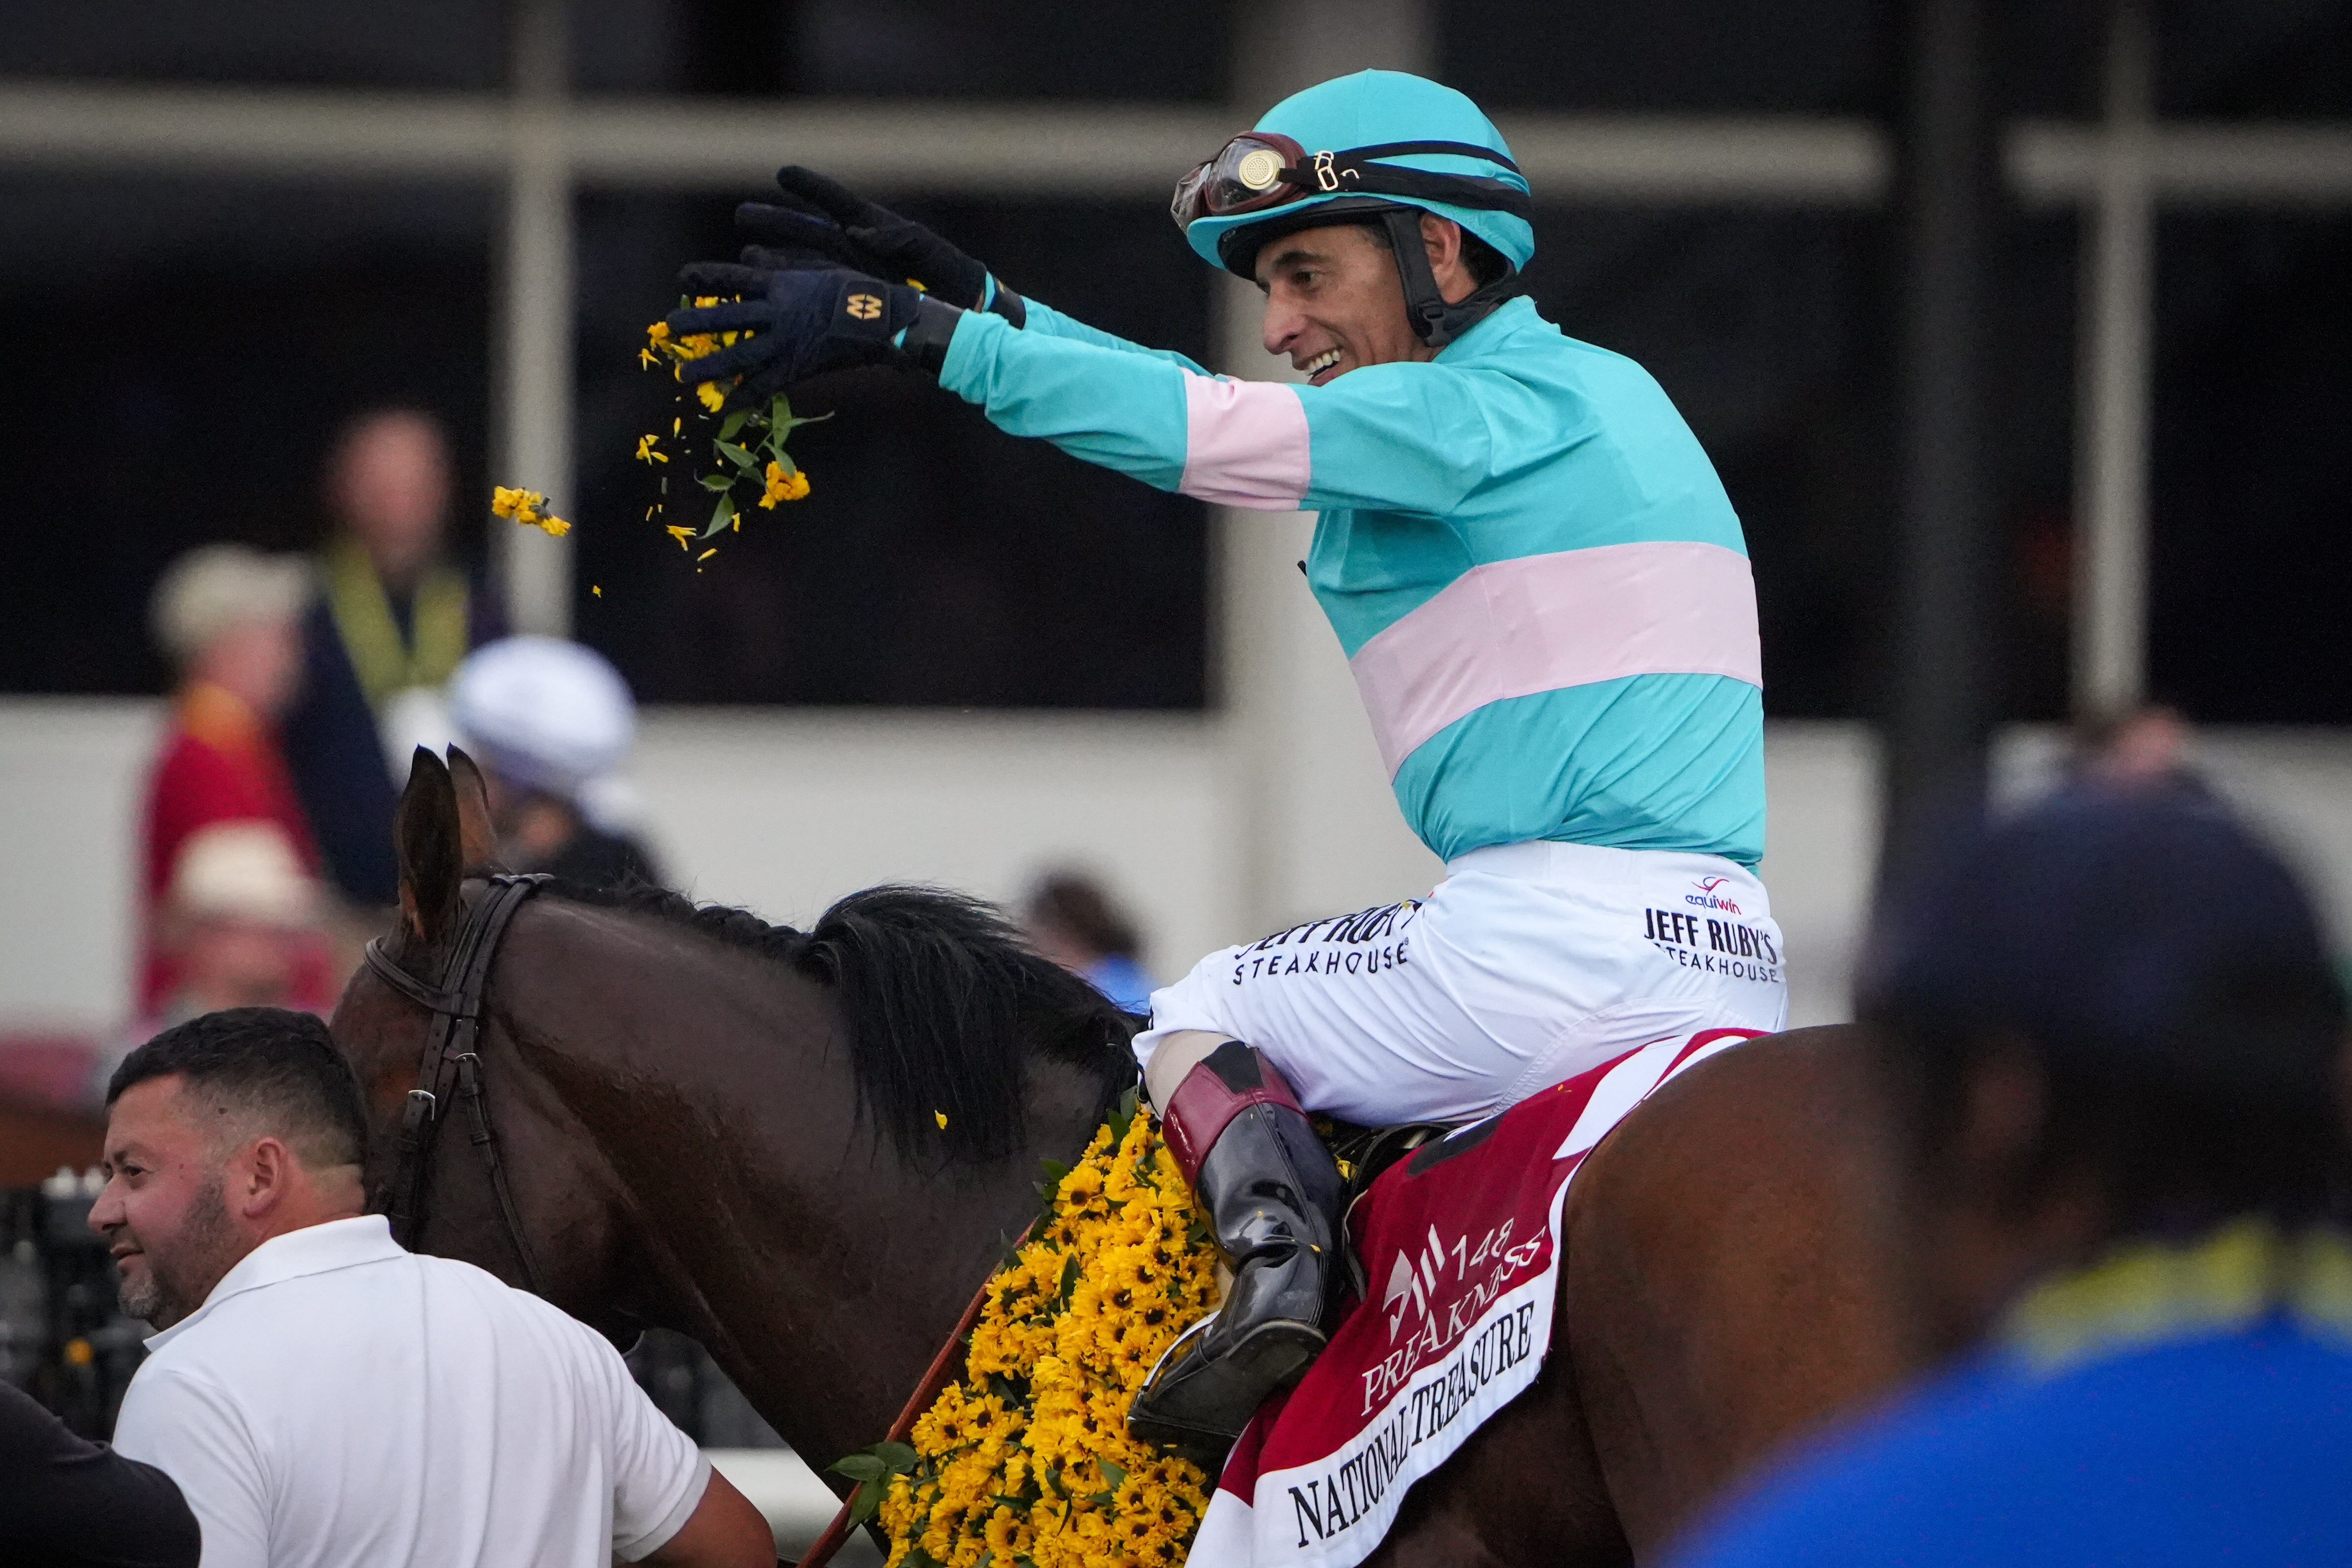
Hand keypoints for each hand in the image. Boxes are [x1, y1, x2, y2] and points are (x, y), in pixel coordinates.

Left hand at [666, 263, 932, 406]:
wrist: (883, 320)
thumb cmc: (858, 291)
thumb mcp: (817, 270)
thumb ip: (783, 268)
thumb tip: (751, 257)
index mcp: (781, 284)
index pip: (733, 278)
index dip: (705, 277)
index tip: (682, 277)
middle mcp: (776, 312)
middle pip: (727, 318)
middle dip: (697, 322)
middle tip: (671, 326)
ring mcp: (785, 342)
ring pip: (739, 357)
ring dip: (710, 368)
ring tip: (685, 376)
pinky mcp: (798, 367)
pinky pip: (765, 386)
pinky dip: (746, 397)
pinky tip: (726, 406)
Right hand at [735, 166, 1024, 324]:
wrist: (968, 315)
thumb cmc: (955, 278)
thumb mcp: (931, 255)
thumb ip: (901, 238)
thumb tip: (862, 230)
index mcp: (877, 228)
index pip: (838, 204)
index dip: (811, 189)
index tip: (782, 174)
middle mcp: (858, 249)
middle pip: (810, 233)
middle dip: (777, 224)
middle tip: (742, 216)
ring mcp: (852, 275)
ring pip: (806, 264)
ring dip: (776, 261)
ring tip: (746, 256)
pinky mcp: (853, 301)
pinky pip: (816, 293)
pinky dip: (793, 291)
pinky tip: (769, 292)